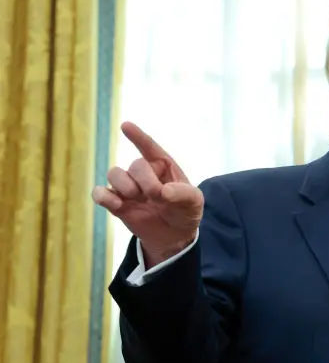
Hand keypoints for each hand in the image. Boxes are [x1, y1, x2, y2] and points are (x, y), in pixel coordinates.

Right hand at [93, 122, 202, 266]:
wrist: (174, 236)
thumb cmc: (185, 211)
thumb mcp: (194, 202)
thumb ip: (183, 194)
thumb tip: (163, 192)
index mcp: (163, 166)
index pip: (150, 147)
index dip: (138, 136)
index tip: (126, 126)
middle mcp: (143, 173)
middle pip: (135, 166)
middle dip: (145, 181)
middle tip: (155, 195)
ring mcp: (128, 187)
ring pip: (114, 174)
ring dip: (125, 186)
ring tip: (137, 198)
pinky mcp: (116, 203)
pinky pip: (100, 193)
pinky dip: (104, 196)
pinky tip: (116, 204)